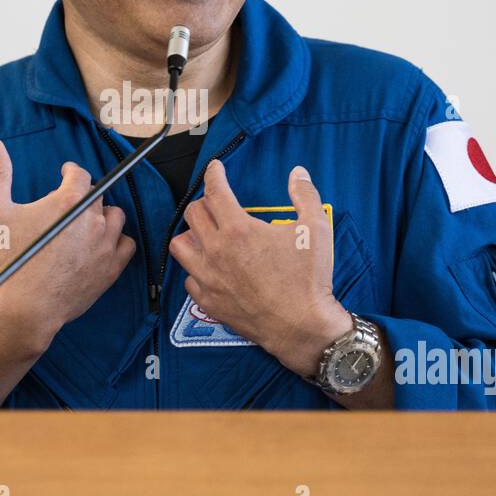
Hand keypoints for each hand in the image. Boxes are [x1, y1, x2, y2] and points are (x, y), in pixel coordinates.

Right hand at [0, 137, 136, 352]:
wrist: (24, 308)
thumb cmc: (8, 259)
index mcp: (68, 200)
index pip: (79, 174)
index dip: (70, 172)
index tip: (64, 175)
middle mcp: (93, 218)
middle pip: (97, 195)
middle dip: (83, 197)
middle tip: (67, 207)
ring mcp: (105, 244)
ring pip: (116, 217)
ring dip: (103, 216)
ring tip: (86, 223)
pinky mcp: (111, 269)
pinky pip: (126, 245)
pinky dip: (116, 242)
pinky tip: (101, 244)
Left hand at [168, 161, 352, 376]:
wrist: (302, 326)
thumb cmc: (309, 280)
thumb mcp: (315, 230)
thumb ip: (305, 196)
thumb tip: (298, 174)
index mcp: (238, 230)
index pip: (214, 191)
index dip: (214, 174)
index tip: (216, 168)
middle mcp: (216, 251)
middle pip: (193, 214)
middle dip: (204, 202)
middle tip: (217, 203)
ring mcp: (208, 278)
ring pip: (180, 245)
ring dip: (191, 234)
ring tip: (206, 234)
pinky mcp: (208, 301)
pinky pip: (189, 278)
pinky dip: (196, 269)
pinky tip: (210, 267)